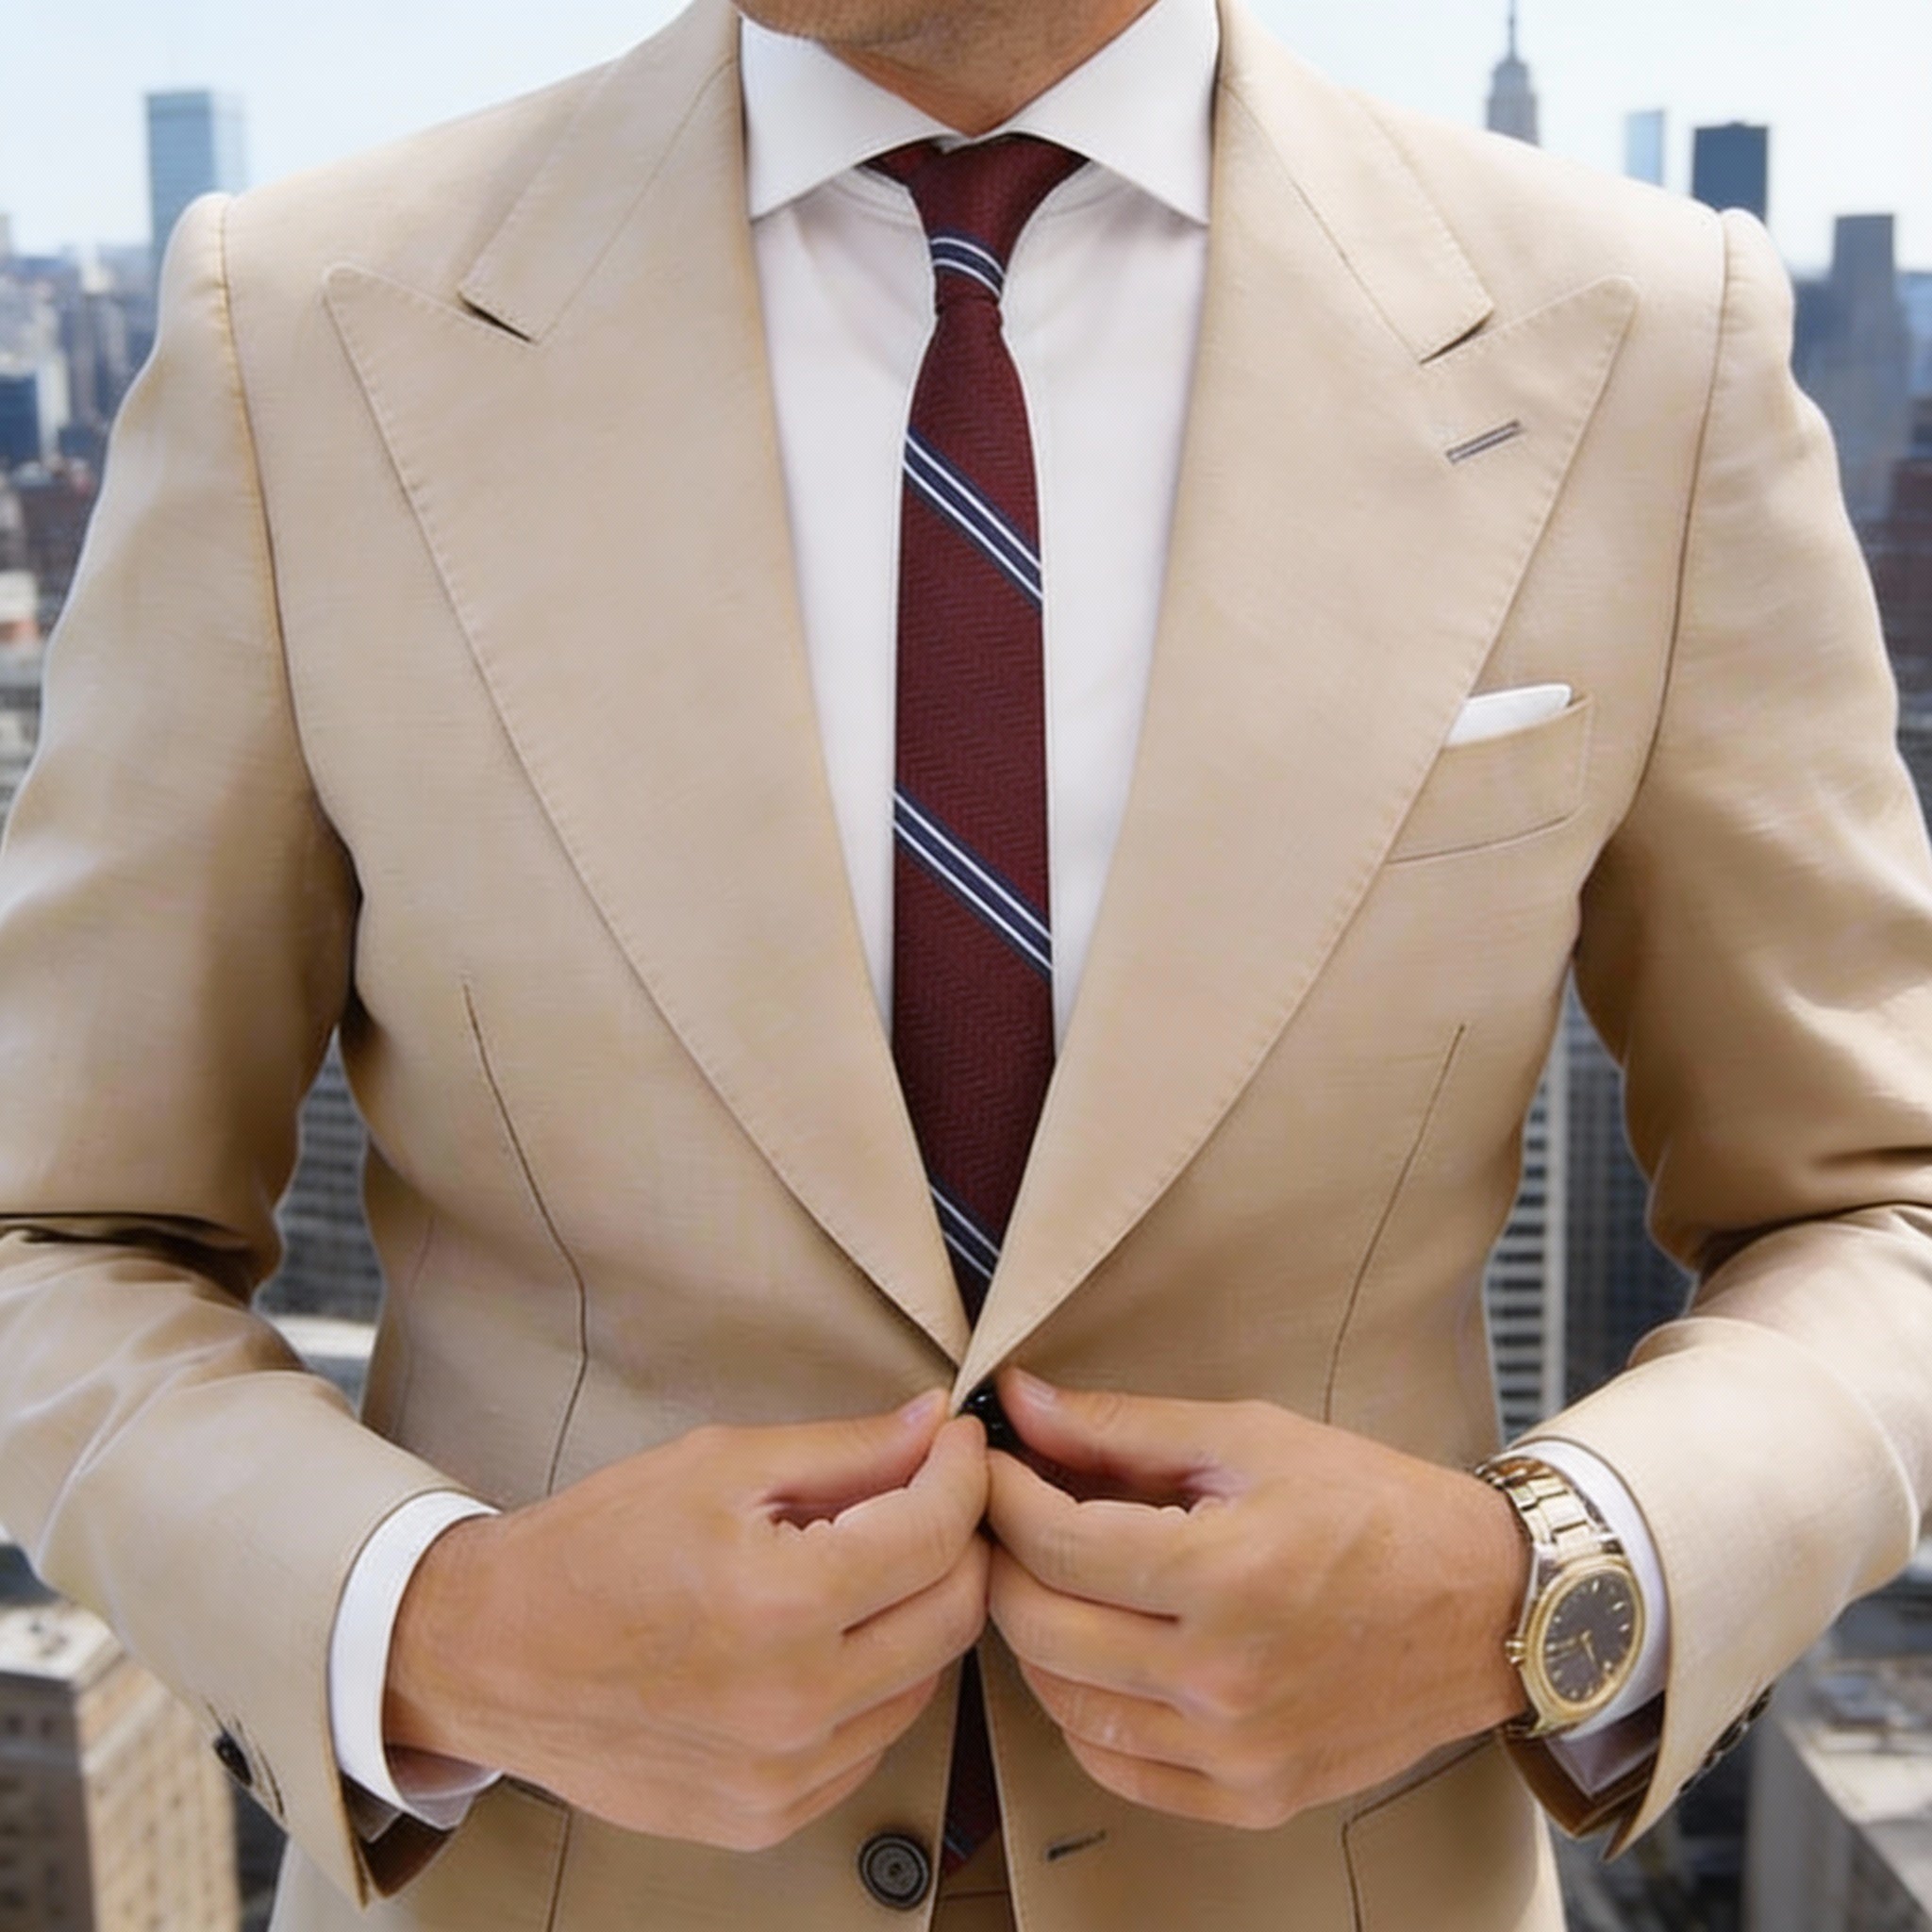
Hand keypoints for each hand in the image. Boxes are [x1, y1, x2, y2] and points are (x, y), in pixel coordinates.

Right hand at [383, 1394, 989, 1849]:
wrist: (489, 1655)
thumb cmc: (593, 1549)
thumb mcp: (719, 1465)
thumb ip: (845, 1450)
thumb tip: (934, 1425)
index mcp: (782, 1604)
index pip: (937, 1533)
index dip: (963, 1473)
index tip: (957, 1444)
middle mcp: (795, 1704)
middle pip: (954, 1615)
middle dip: (959, 1541)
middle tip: (929, 1496)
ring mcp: (783, 1776)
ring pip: (924, 1682)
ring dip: (917, 1614)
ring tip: (863, 1565)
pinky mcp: (766, 1817)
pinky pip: (870, 1742)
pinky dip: (872, 1683)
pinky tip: (825, 1638)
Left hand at [984, 1370, 1527, 1829]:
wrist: (1486, 1605)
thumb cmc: (1374, 1507)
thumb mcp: (1250, 1438)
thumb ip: (1123, 1426)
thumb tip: (1021, 1403)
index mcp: (1226, 1575)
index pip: (1055, 1544)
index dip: (1002, 1494)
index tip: (990, 1463)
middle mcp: (1225, 1678)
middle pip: (1041, 1627)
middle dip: (1002, 1560)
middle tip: (1006, 1515)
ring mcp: (1238, 1751)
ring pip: (1065, 1705)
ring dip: (1034, 1636)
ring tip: (1049, 1578)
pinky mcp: (1253, 1796)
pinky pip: (1118, 1768)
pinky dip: (1083, 1712)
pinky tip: (1095, 1655)